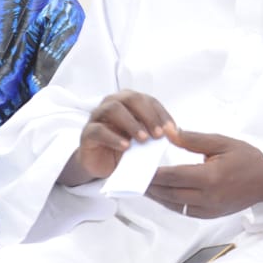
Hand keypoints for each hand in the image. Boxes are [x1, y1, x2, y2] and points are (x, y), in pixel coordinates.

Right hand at [59, 90, 175, 185]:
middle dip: (148, 115)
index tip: (172, 129)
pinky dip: (113, 137)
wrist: (102, 163)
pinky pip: (98, 130)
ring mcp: (97, 117)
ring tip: (143, 139)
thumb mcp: (144, 139)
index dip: (161, 113)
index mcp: (129, 101)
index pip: (149, 101)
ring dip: (131, 123)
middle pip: (131, 99)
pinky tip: (126, 147)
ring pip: (113, 109)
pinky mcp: (87, 133)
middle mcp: (113, 103)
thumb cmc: (126, 146)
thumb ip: (156, 132)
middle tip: (159, 134)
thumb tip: (176, 133)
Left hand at [145, 129, 262, 218]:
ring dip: (156, 195)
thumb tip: (168, 133)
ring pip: (173, 204)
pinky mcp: (210, 215)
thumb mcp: (221, 142)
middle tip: (133, 177)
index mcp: (210, 177)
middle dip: (149, 185)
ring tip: (142, 185)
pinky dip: (169, 202)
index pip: (172, 176)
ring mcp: (208, 209)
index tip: (137, 167)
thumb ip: (192, 139)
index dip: (152, 173)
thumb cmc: (248, 159)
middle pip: (168, 192)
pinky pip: (183, 210)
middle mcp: (208, 197)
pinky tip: (162, 193)